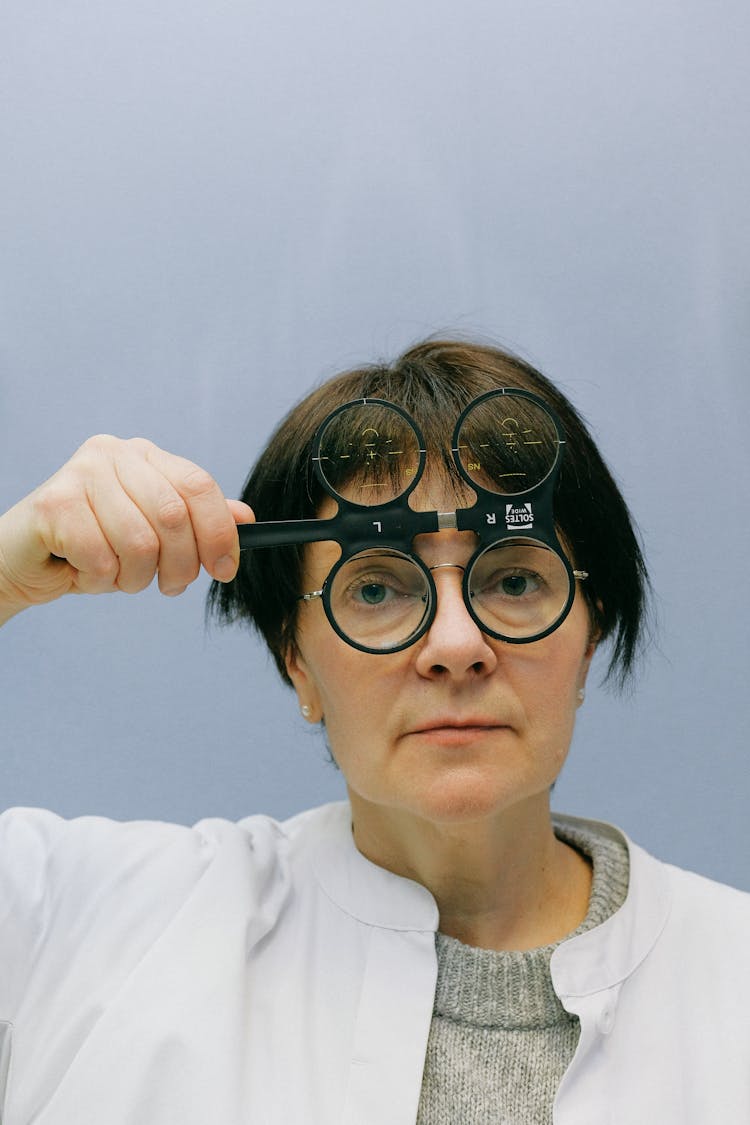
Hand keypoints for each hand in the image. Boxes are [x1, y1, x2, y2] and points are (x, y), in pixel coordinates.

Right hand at [0, 434, 253, 623]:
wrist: (25, 561)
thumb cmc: (93, 545)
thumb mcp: (152, 533)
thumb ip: (196, 520)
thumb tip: (245, 518)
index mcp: (145, 455)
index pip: (199, 486)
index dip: (219, 533)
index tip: (225, 570)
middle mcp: (114, 453)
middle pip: (173, 517)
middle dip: (179, 566)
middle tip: (167, 586)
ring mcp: (81, 473)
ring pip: (139, 545)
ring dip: (133, 579)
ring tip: (115, 576)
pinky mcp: (53, 503)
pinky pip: (102, 560)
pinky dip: (99, 580)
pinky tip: (82, 571)